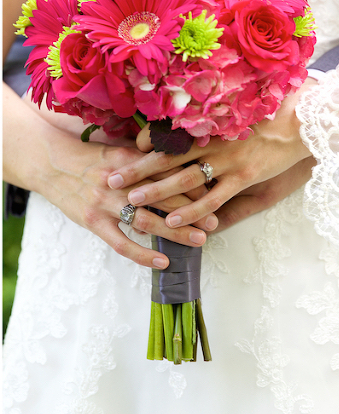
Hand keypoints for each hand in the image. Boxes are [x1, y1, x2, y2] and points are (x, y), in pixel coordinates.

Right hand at [30, 132, 215, 268]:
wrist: (48, 161)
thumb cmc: (92, 157)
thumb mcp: (121, 150)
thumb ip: (149, 161)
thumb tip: (184, 170)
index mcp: (132, 160)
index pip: (170, 173)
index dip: (194, 184)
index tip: (215, 193)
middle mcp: (121, 181)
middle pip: (164, 197)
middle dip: (193, 210)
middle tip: (215, 221)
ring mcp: (105, 202)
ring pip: (146, 220)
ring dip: (175, 232)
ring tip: (199, 240)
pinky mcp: (91, 221)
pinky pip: (120, 242)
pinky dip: (142, 254)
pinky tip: (163, 262)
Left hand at [106, 80, 315, 228]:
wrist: (304, 120)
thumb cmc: (274, 113)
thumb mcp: (243, 110)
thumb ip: (220, 119)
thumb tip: (198, 123)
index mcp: (211, 123)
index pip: (171, 132)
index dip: (146, 141)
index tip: (127, 147)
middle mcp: (213, 140)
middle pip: (166, 156)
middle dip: (137, 168)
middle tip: (111, 178)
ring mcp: (227, 160)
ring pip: (183, 177)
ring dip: (155, 190)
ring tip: (132, 201)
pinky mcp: (244, 177)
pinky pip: (212, 198)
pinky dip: (192, 210)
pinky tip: (174, 220)